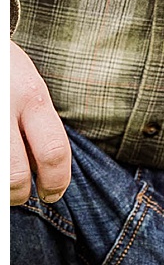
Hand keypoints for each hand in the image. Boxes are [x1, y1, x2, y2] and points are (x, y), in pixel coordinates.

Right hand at [11, 40, 70, 204]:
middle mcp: (4, 107)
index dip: (56, 183)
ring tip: (3, 187)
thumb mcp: (29, 87)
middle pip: (16, 173)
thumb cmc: (4, 68)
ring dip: (0, 190)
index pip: (54, 153)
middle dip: (19, 194)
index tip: (51, 195)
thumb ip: (37, 123)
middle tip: (19, 196)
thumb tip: (43, 170)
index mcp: (32, 98)